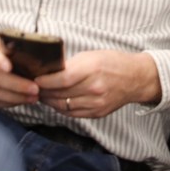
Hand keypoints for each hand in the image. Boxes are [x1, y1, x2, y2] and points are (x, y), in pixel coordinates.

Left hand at [36, 51, 160, 118]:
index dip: (45, 82)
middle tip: (33, 87)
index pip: (62, 79)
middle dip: (44, 91)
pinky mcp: (98, 113)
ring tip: (42, 95)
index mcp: (93, 69)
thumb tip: (48, 72)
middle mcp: (95, 88)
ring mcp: (97, 103)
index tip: (35, 79)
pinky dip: (62, 108)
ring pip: (65, 106)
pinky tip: (56, 102)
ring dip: (50, 102)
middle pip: (61, 94)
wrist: (136, 78)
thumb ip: (70, 65)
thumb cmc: (112, 63)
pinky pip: (73, 114)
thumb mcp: (91, 56)